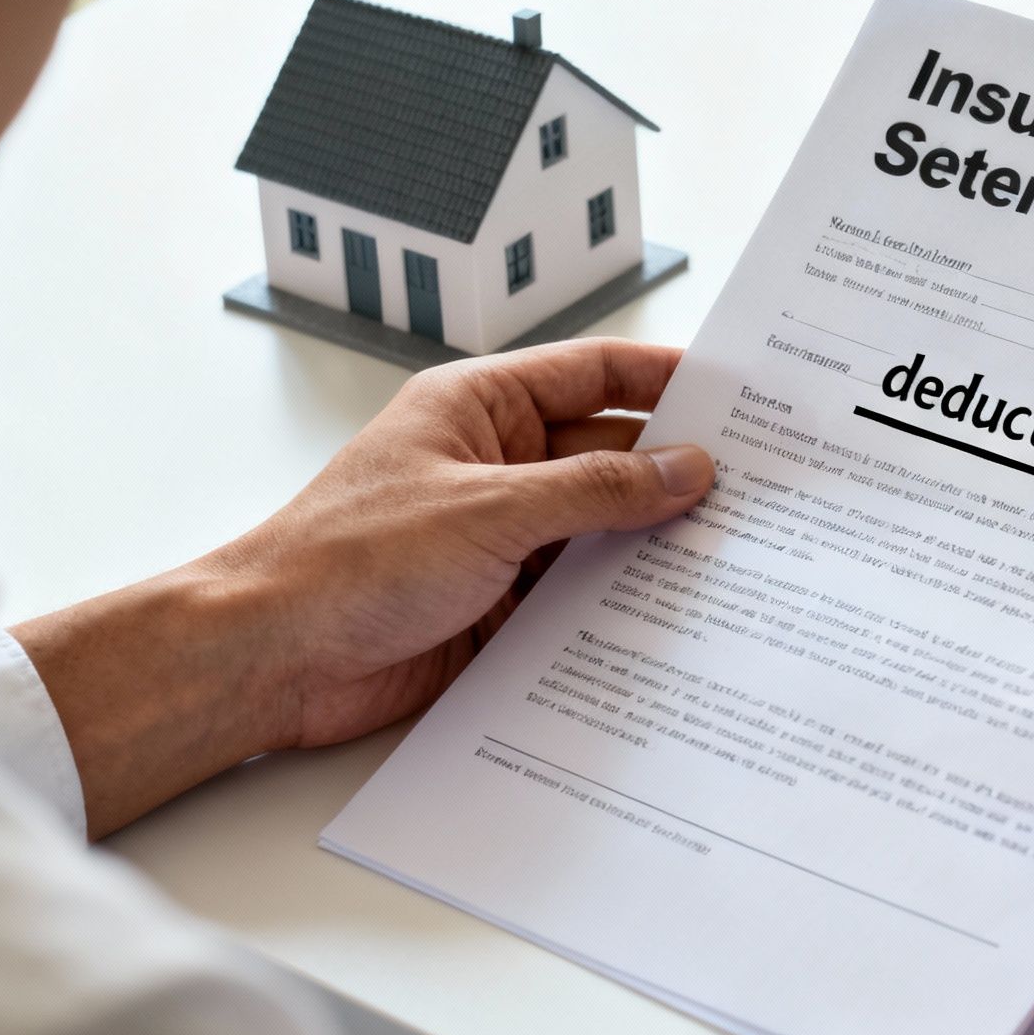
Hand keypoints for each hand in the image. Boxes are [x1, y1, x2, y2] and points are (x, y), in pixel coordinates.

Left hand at [13, 339, 713, 836]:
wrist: (271, 661)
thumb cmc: (344, 562)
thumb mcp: (489, 510)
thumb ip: (596, 491)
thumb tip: (685, 470)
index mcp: (481, 409)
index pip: (594, 373)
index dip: (667, 378)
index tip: (740, 393)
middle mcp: (497, 466)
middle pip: (610, 455)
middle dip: (677, 471)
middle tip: (762, 487)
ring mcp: (501, 539)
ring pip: (602, 531)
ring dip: (654, 543)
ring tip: (737, 553)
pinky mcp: (502, 606)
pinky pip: (581, 596)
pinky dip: (623, 604)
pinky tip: (676, 615)